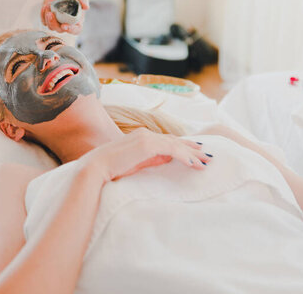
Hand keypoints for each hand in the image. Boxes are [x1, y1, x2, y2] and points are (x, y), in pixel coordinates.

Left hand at [40, 0, 88, 34]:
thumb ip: (83, 0)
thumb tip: (86, 7)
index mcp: (76, 21)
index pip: (75, 30)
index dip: (70, 30)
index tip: (64, 26)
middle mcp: (66, 23)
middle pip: (60, 30)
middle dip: (54, 24)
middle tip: (51, 14)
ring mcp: (57, 21)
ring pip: (50, 27)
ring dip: (47, 18)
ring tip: (48, 6)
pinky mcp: (49, 18)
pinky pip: (44, 20)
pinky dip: (43, 14)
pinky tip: (45, 6)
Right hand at [81, 128, 212, 182]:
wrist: (96, 168)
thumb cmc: (111, 168)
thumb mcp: (135, 163)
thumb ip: (150, 159)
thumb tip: (167, 158)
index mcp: (141, 137)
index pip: (167, 140)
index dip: (182, 146)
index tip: (194, 151)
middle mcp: (145, 134)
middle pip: (174, 141)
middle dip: (192, 149)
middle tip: (206, 155)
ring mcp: (147, 138)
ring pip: (176, 145)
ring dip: (192, 154)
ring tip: (205, 161)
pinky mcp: (148, 145)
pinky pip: (172, 150)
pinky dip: (185, 157)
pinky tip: (194, 163)